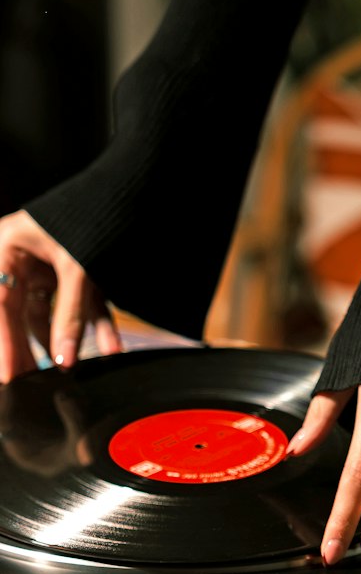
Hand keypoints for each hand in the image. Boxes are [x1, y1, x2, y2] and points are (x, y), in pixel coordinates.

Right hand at [0, 210, 121, 383]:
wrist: (134, 191)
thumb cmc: (93, 218)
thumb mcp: (78, 269)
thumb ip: (71, 316)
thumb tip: (65, 360)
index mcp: (8, 247)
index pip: (0, 303)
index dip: (4, 342)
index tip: (9, 375)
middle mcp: (24, 257)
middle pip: (20, 311)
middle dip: (30, 347)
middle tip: (31, 382)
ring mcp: (51, 266)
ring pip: (52, 312)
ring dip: (66, 339)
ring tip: (68, 371)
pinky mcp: (78, 273)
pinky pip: (83, 305)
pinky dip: (98, 325)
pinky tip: (111, 349)